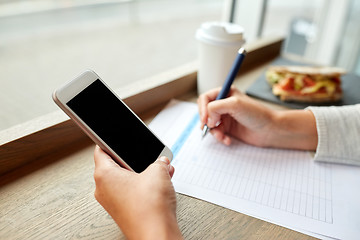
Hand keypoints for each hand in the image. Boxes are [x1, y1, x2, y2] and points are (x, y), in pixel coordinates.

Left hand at [93, 146, 181, 239]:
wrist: (156, 234)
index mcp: (104, 175)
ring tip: (159, 170)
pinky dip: (143, 186)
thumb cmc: (149, 208)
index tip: (117, 137)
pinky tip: (159, 184)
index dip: (110, 141)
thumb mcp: (158, 172)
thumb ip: (159, 162)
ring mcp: (113, 202)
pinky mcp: (124, 211)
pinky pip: (131, 192)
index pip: (101, 150)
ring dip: (142, 173)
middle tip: (147, 155)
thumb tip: (161, 162)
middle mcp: (104, 189)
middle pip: (116, 165)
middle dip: (134, 160)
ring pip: (126, 180)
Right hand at [197, 87, 316, 149]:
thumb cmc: (257, 114)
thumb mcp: (234, 104)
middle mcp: (224, 104)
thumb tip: (207, 118)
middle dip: (206, 121)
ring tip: (222, 136)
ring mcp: (226, 117)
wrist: (271, 130)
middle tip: (210, 127)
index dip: (202, 108)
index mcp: (226, 93)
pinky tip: (227, 140)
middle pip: (205, 111)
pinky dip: (220, 137)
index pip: (205, 98)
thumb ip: (215, 107)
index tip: (205, 119)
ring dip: (214, 132)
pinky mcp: (228, 128)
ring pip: (209, 124)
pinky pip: (217, 133)